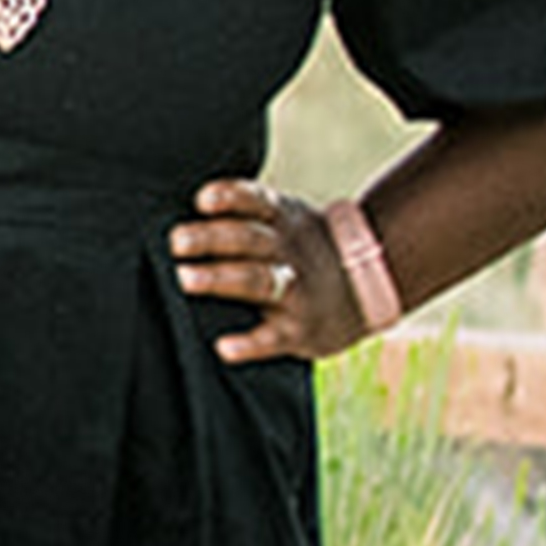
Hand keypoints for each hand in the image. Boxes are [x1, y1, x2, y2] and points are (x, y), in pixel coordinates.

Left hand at [176, 176, 339, 367]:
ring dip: (221, 279)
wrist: (369, 290)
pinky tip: (224, 347)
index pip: (256, 201)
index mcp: (284, 219)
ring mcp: (297, 290)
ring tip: (185, 279)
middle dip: (212, 238)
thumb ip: (247, 212)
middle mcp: (290, 251)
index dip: (230, 197)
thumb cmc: (305, 250)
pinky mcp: (300, 330)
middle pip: (249, 239)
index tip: (201, 200)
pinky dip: (250, 343)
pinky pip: (274, 338)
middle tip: (176, 241)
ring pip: (259, 281)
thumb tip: (185, 205)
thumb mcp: (290, 220)